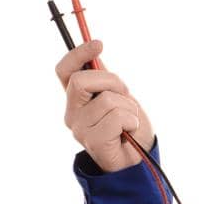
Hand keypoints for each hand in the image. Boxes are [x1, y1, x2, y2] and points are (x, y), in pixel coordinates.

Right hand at [56, 39, 156, 172]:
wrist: (139, 159)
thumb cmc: (128, 127)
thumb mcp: (117, 95)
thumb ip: (104, 78)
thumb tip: (94, 52)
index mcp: (76, 99)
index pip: (64, 71)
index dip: (78, 54)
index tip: (98, 44)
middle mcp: (73, 113)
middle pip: (82, 81)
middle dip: (113, 82)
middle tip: (126, 95)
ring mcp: (81, 129)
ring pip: (107, 100)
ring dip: (128, 107)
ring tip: (129, 121)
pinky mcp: (93, 142)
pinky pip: (117, 118)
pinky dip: (132, 121)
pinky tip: (130, 132)